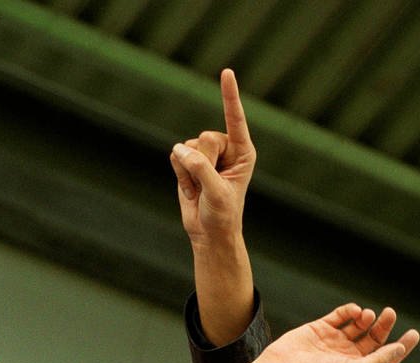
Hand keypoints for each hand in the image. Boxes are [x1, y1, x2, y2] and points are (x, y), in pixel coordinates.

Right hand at [171, 68, 255, 249]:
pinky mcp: (188, 160)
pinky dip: (180, 176)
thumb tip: (179, 149)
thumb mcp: (216, 193)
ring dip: (191, 173)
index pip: (235, 119)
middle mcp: (225, 148)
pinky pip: (176, 156)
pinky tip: (191, 188)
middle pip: (205, 138)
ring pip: (188, 147)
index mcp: (243, 152)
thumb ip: (201, 168)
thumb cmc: (222, 215)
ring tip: (201, 189)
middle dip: (204, 164)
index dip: (230, 96)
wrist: (209, 233)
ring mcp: (206, 153)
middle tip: (210, 186)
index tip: (227, 72)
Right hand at [267, 303, 419, 362]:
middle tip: (390, 313)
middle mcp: (348, 356)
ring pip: (359, 326)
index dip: (400, 348)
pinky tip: (354, 311)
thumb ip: (378, 360)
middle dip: (383, 326)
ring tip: (367, 315)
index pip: (385, 359)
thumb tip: (399, 349)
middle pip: (374, 339)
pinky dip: (350, 311)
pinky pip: (341, 316)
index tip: (413, 334)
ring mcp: (335, 341)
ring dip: (367, 318)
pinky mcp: (322, 327)